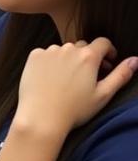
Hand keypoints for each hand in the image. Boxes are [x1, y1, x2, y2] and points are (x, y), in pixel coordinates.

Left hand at [15, 38, 137, 136]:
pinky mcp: (34, 56)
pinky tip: (51, 78)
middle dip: (89, 57)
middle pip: (83, 46)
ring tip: (68, 79)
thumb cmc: (75, 109)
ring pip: (64, 50)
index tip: (108, 62)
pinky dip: (51, 62)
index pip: (103, 43)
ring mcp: (49, 51)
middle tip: (89, 75)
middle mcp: (68, 49)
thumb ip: (121, 75)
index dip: (109, 51)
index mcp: (88, 56)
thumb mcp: (103, 94)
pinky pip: (46, 54)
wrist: (41, 117)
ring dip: (69, 59)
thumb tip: (135, 60)